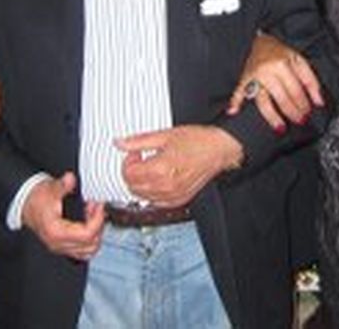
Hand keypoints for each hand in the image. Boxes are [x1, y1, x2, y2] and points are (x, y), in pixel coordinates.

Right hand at [23, 172, 103, 259]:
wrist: (26, 205)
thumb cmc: (37, 199)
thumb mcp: (50, 189)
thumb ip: (63, 185)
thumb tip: (70, 179)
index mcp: (56, 231)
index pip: (86, 235)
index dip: (98, 220)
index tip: (99, 206)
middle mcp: (58, 243)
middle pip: (90, 245)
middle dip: (99, 225)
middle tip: (97, 209)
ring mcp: (60, 247)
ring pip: (88, 251)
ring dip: (96, 234)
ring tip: (93, 216)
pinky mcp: (62, 247)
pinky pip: (82, 251)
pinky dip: (90, 240)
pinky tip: (88, 224)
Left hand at [115, 126, 242, 208]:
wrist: (218, 149)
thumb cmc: (197, 141)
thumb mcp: (164, 135)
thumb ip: (139, 141)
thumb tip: (120, 143)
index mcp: (160, 169)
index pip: (129, 174)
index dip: (128, 161)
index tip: (135, 152)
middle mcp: (165, 186)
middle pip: (133, 188)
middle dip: (132, 173)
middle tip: (140, 158)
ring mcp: (173, 195)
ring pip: (143, 197)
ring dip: (140, 184)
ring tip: (150, 168)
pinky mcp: (180, 200)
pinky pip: (157, 203)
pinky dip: (152, 193)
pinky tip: (158, 180)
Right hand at [225, 32, 321, 128]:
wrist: (260, 42)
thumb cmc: (280, 53)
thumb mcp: (299, 61)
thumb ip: (311, 81)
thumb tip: (319, 102)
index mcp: (282, 64)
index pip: (295, 89)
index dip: (303, 104)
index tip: (307, 113)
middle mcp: (267, 70)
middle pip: (281, 98)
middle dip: (292, 112)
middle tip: (299, 120)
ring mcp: (254, 76)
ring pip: (262, 101)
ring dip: (272, 117)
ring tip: (280, 128)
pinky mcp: (243, 80)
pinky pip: (238, 93)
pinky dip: (235, 102)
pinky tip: (234, 112)